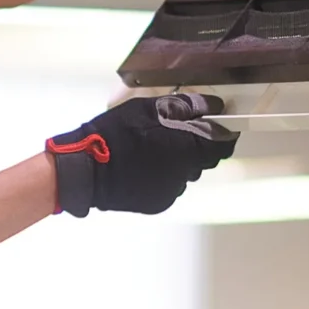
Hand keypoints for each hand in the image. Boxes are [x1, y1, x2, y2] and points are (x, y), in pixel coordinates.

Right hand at [47, 94, 236, 215]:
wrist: (85, 170)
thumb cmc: (115, 135)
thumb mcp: (149, 108)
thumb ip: (186, 106)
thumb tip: (213, 106)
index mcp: (187, 148)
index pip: (223, 145)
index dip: (223, 133)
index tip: (215, 125)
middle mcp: (184, 173)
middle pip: (204, 159)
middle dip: (196, 146)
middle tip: (174, 133)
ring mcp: (171, 191)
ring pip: (185, 173)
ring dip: (178, 161)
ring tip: (151, 150)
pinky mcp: (156, 203)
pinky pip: (169, 185)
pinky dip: (162, 175)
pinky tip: (142, 166)